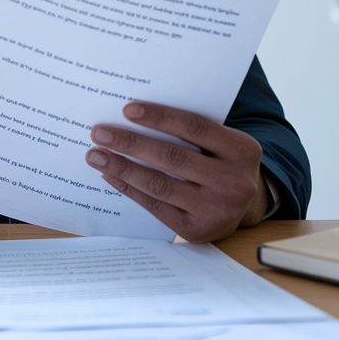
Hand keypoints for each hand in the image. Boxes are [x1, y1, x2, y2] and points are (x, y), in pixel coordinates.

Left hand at [84, 102, 267, 242]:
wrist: (242, 208)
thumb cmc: (221, 164)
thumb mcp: (221, 144)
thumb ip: (192, 132)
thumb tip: (134, 116)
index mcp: (242, 150)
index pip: (195, 127)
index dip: (160, 117)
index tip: (127, 110)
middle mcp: (234, 182)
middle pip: (173, 158)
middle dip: (131, 144)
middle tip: (99, 133)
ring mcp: (216, 209)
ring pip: (160, 184)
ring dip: (122, 168)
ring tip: (96, 156)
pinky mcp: (196, 230)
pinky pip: (155, 206)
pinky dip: (129, 189)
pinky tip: (110, 176)